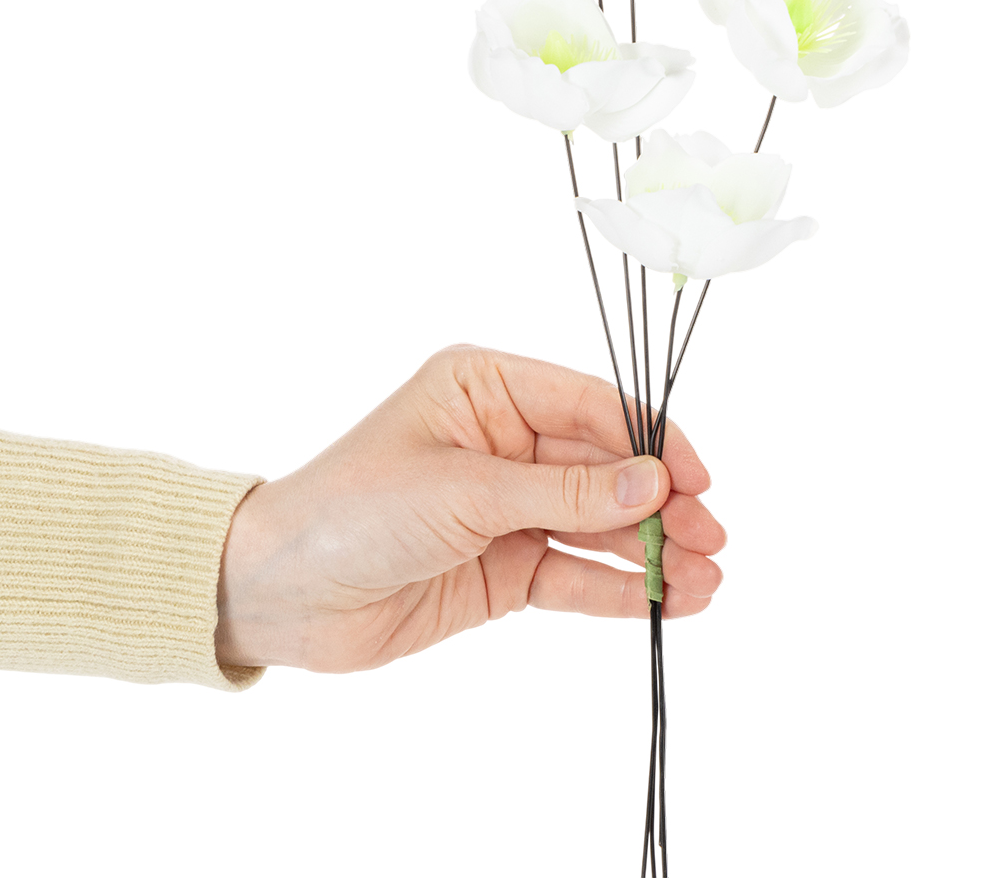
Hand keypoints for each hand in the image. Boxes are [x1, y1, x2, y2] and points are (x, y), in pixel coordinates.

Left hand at [215, 346, 725, 671]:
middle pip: (605, 470)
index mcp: (488, 389)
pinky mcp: (504, 567)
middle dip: (660, 504)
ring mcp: (507, 508)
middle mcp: (505, 441)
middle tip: (711, 540)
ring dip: (652, 551)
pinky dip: (619, 589)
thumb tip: (654, 484)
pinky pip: (573, 574)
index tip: (697, 481)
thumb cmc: (354, 510)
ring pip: (598, 526)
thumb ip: (565, 494)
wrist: (279, 595)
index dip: (651, 443)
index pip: (592, 407)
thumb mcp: (465, 490)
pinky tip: (668, 602)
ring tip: (707, 580)